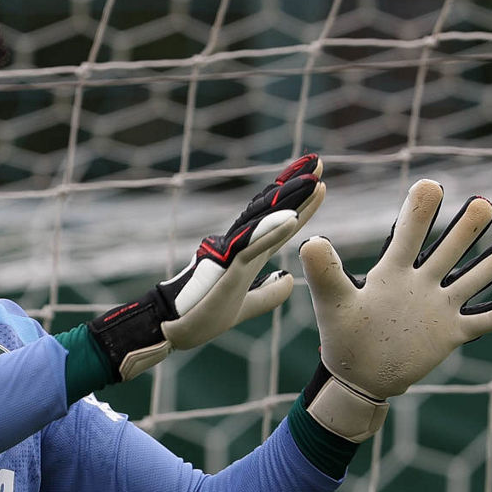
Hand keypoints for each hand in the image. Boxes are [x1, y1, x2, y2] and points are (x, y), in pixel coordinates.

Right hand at [88, 154, 325, 380]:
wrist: (172, 330)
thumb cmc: (202, 316)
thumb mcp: (245, 307)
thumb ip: (268, 294)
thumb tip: (290, 279)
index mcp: (249, 255)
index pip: (280, 224)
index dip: (301, 204)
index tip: (320, 182)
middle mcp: (241, 247)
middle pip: (274, 213)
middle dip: (297, 187)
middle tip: (317, 161)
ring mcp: (233, 255)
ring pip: (264, 222)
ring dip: (289, 201)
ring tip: (312, 179)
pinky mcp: (226, 270)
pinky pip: (252, 248)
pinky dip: (272, 233)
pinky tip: (293, 220)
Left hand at [298, 179, 491, 441]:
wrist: (359, 376)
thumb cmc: (343, 337)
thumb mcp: (333, 303)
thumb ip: (325, 273)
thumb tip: (310, 241)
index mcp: (391, 272)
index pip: (407, 236)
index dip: (419, 212)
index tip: (431, 185)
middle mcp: (420, 283)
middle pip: (447, 250)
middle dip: (465, 229)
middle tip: (483, 204)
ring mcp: (438, 307)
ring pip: (472, 280)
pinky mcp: (450, 333)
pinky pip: (482, 321)